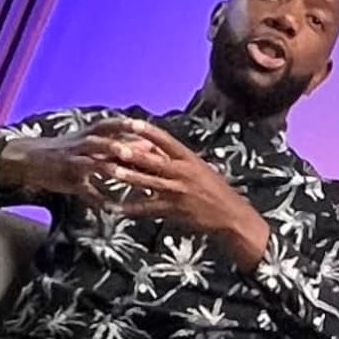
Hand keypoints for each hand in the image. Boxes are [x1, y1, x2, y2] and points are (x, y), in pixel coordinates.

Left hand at [7, 120, 270, 268]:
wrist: (231, 216)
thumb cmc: (214, 190)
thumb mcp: (198, 168)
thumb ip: (176, 160)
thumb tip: (152, 150)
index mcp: (189, 159)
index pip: (165, 140)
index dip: (147, 131)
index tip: (130, 122)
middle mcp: (183, 173)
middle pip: (153, 160)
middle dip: (132, 153)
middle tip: (112, 146)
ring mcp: (177, 192)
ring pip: (147, 182)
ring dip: (126, 176)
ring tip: (108, 170)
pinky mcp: (173, 210)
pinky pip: (147, 208)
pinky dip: (130, 208)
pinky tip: (114, 206)